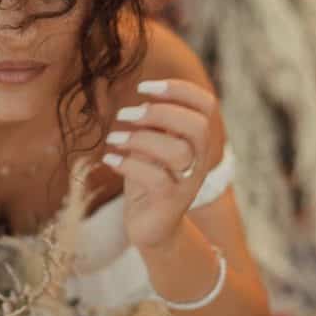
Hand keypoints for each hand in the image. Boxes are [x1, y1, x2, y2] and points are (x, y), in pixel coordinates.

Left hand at [102, 79, 219, 251]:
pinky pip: (156, 179)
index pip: (206, 105)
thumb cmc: (148, 179)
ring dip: (140, 138)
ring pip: (177, 152)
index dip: (179, 90)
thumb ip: (151, 123)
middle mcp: (199, 160)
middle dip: (160, 113)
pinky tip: (108, 159)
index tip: (144, 87)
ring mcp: (187, 183)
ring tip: (113, 138)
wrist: (152, 228)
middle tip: (127, 114)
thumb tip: (139, 95)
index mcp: (197, 140)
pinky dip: (128, 164)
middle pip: (197, 126)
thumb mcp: (151, 146)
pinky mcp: (170, 203)